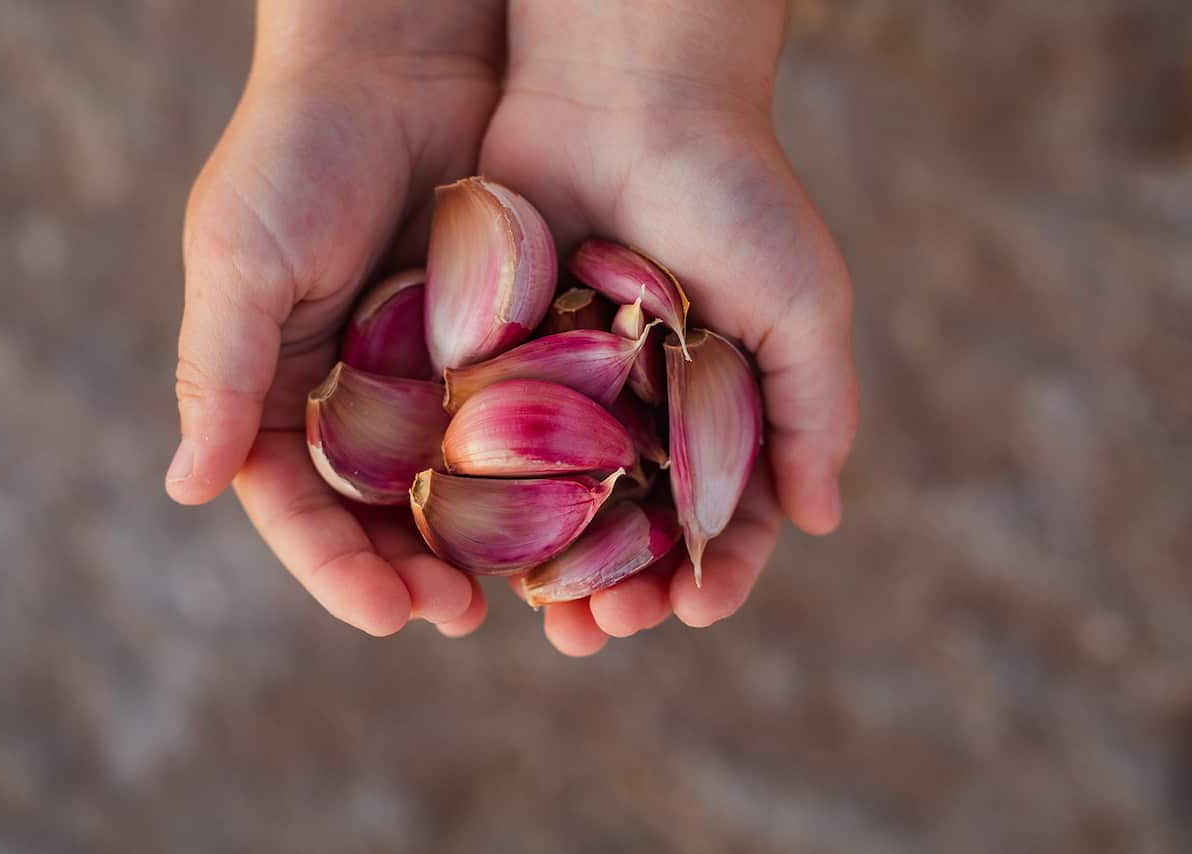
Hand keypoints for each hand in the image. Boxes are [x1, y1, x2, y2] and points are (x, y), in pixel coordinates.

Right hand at [165, 0, 503, 636]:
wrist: (402, 55)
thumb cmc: (301, 149)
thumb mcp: (243, 256)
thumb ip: (221, 368)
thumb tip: (182, 488)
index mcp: (280, 387)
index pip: (295, 503)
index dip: (332, 564)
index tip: (384, 611)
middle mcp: (356, 395)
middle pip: (378, 513)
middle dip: (410, 572)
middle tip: (456, 615)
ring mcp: (431, 374)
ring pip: (452, 485)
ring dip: (479, 544)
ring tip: (518, 592)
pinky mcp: (500, 343)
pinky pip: (518, 425)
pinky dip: (535, 473)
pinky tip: (568, 510)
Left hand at [483, 0, 858, 654]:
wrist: (625, 93)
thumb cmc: (730, 193)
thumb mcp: (799, 302)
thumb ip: (815, 412)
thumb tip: (819, 522)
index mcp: (717, 406)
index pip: (720, 517)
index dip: (712, 572)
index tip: (695, 610)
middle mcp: (639, 408)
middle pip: (630, 529)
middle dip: (622, 588)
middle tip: (603, 629)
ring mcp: (566, 388)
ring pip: (554, 505)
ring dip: (551, 569)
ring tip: (544, 616)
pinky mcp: (499, 358)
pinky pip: (489, 445)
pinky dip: (486, 498)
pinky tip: (476, 542)